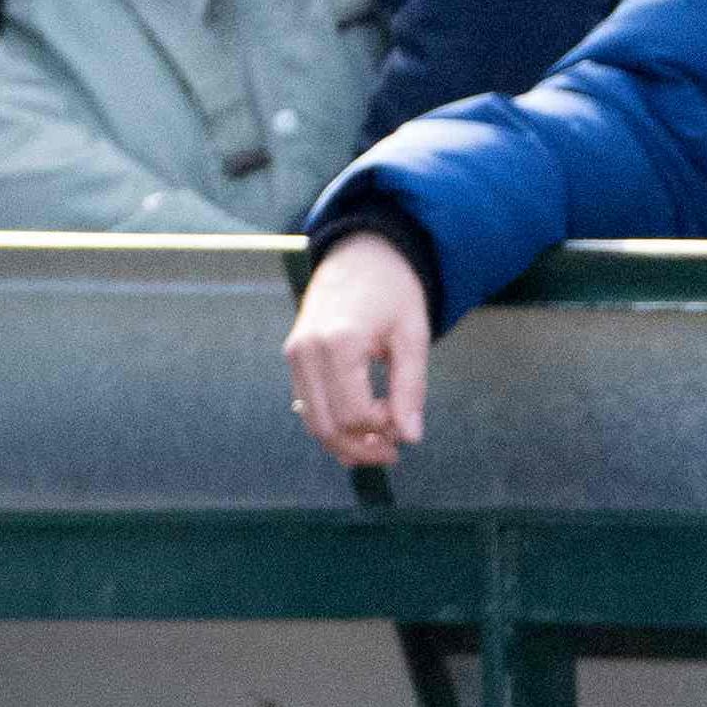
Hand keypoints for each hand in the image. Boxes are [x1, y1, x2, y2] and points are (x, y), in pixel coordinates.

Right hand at [287, 231, 435, 467]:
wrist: (361, 254)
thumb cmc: (393, 291)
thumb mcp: (413, 336)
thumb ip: (411, 388)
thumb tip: (411, 437)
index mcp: (338, 343)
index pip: (355, 414)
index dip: (382, 430)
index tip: (404, 422)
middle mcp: (307, 351)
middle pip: (328, 425)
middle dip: (361, 447)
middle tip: (393, 452)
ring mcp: (295, 354)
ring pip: (312, 421)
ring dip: (344, 443)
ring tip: (378, 446)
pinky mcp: (293, 356)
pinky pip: (307, 405)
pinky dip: (331, 424)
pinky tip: (358, 430)